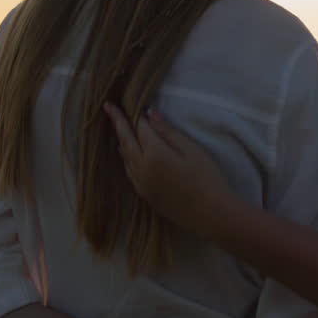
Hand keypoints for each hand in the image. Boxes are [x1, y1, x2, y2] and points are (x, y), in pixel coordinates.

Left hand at [105, 102, 236, 231]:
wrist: (210, 214)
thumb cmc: (206, 178)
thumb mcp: (191, 150)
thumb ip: (168, 132)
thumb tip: (150, 114)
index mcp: (154, 154)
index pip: (140, 128)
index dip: (136, 115)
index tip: (129, 103)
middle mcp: (142, 168)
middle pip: (126, 141)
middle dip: (117, 122)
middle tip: (107, 107)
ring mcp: (141, 184)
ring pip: (125, 157)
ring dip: (121, 141)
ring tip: (118, 128)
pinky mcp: (145, 195)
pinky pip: (130, 172)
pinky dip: (127, 159)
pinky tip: (128, 155)